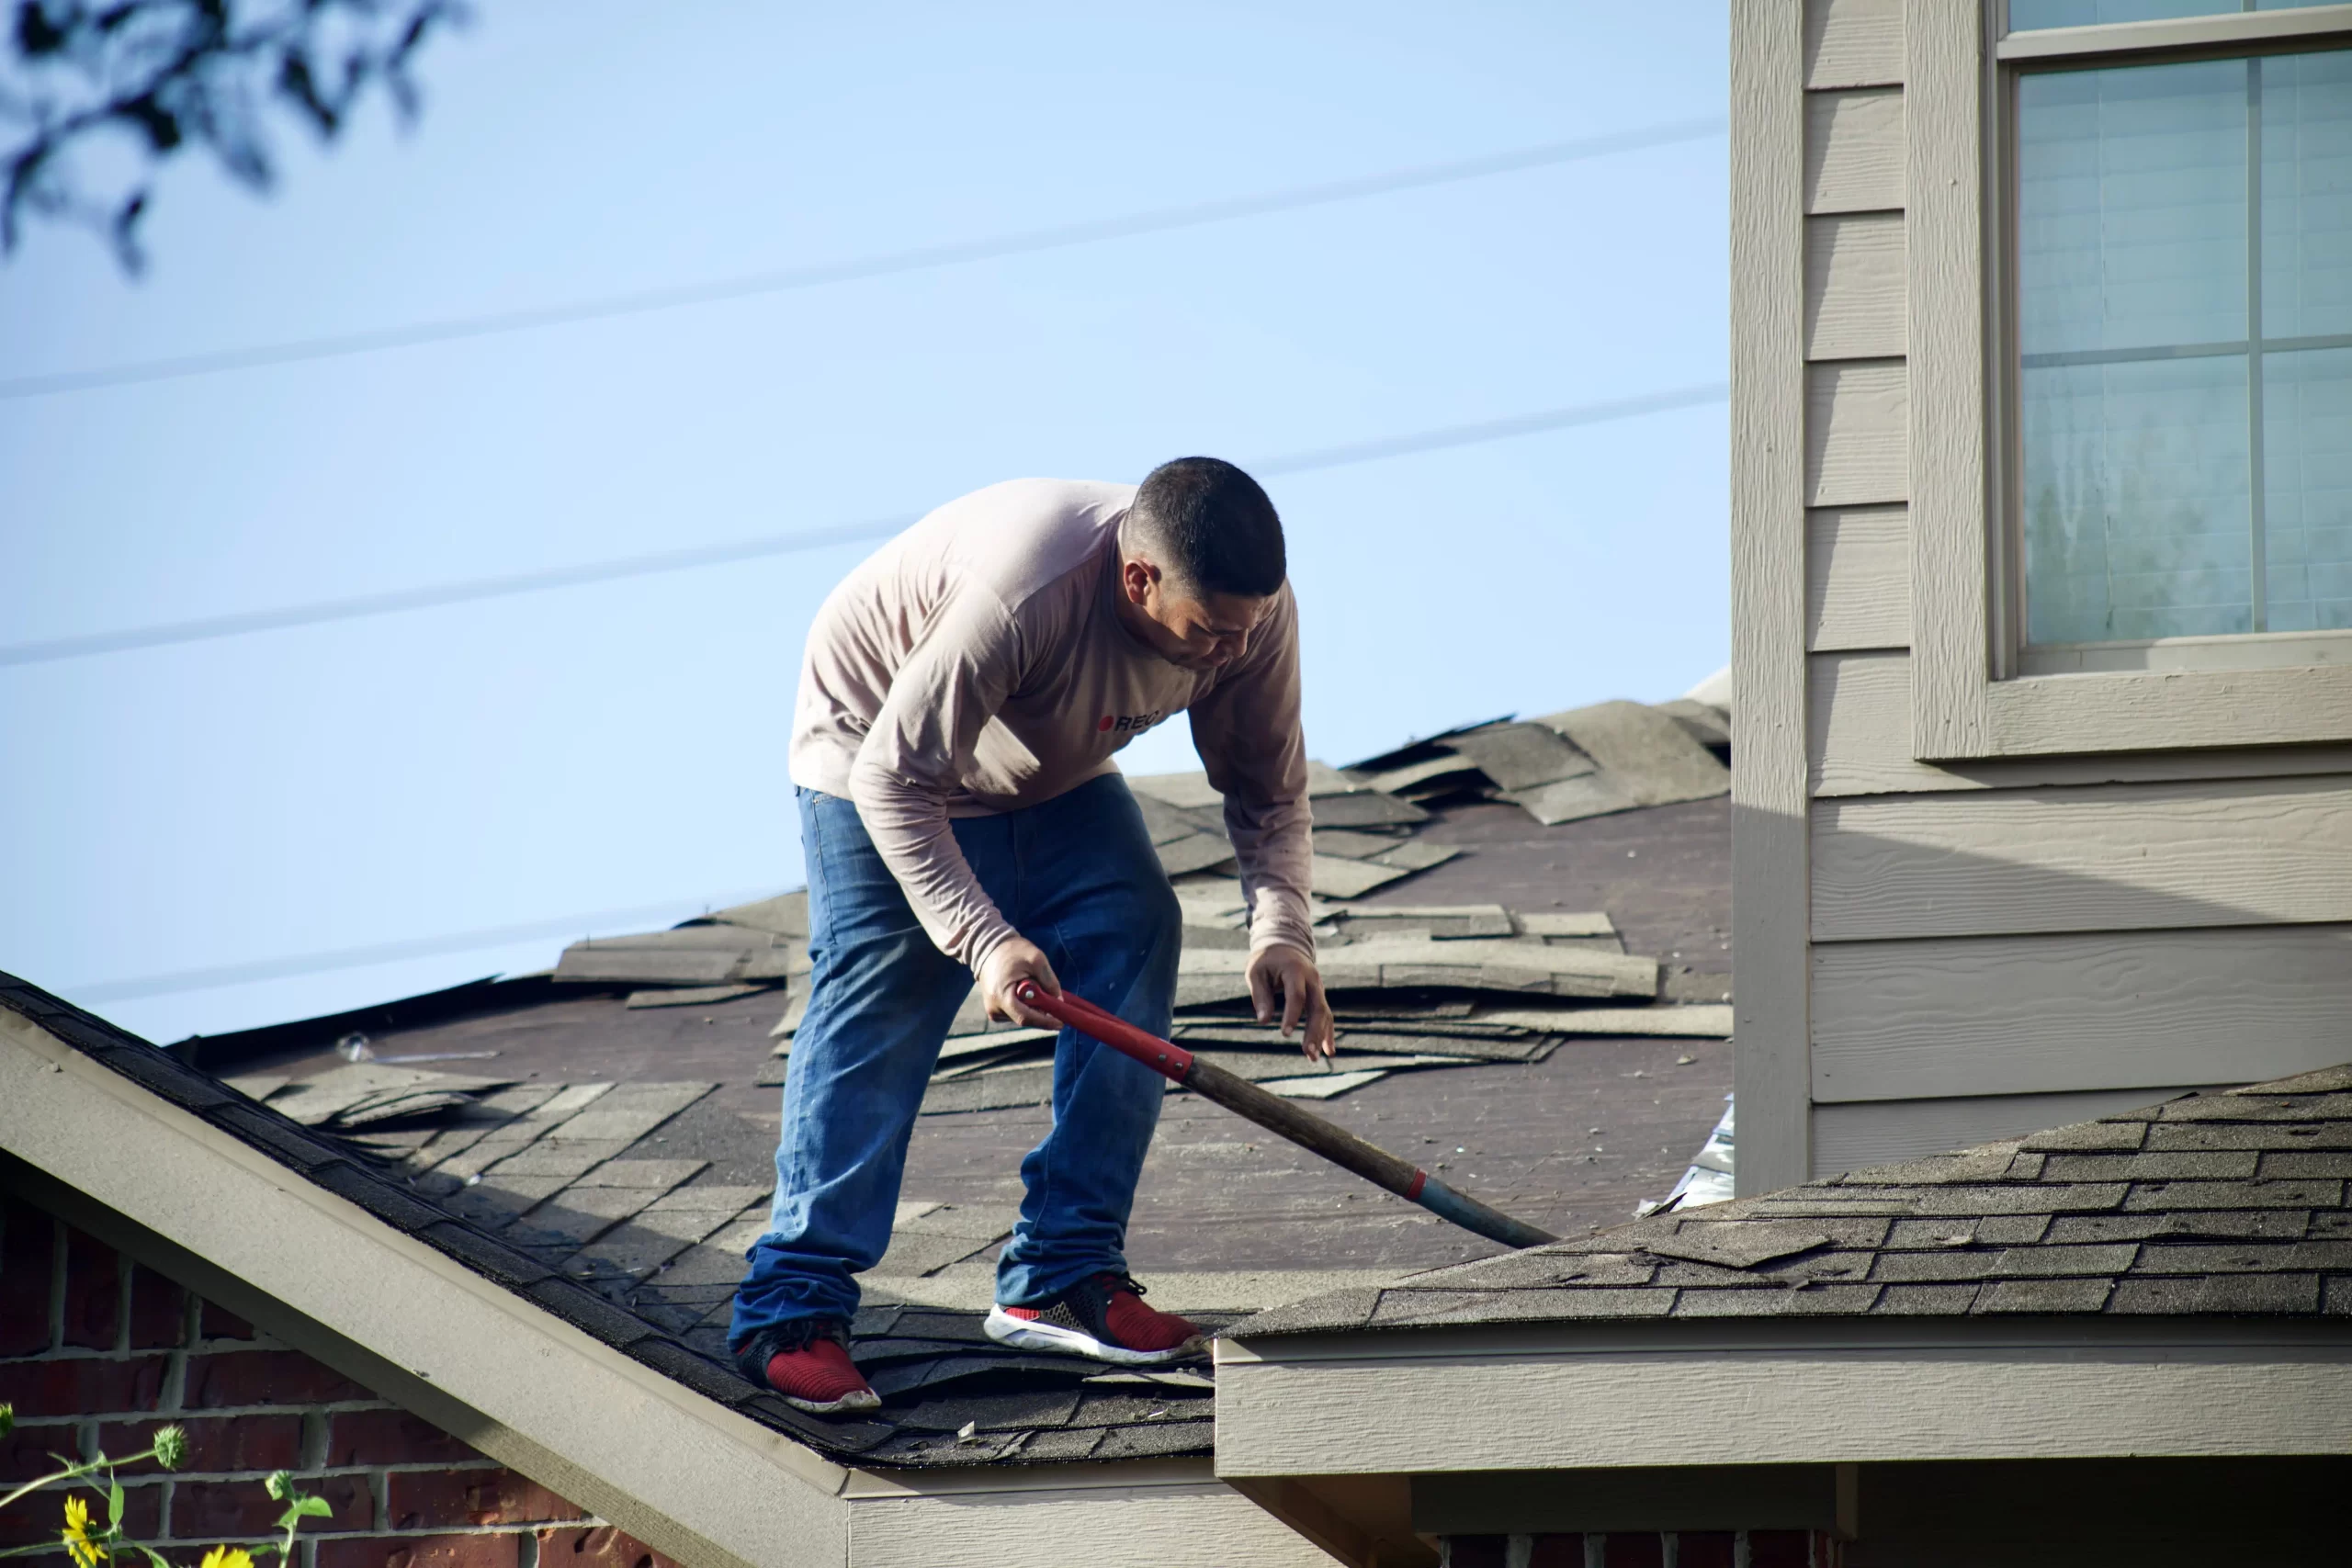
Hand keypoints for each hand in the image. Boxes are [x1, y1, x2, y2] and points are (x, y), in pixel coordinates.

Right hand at [978, 938, 1062, 1029]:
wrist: (989, 947)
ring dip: (1034, 1008)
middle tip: (1055, 1002)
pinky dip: (1025, 1006)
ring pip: (1021, 1017)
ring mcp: (992, 1010)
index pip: (1025, 1018)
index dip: (1045, 1022)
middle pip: (1025, 1019)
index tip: (1061, 1023)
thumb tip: (1059, 1000)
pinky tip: (1026, 992)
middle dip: (1042, 1013)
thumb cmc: (1013, 951)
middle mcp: (994, 1008)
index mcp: (1001, 997)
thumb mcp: (1037, 960)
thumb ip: (1050, 981)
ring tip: (1035, 988)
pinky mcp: (994, 1009)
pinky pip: (1015, 1013)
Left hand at [1247, 944, 1335, 1061]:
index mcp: (1295, 971)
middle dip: (1313, 1031)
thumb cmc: (1267, 960)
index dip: (1292, 1015)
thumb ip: (1260, 995)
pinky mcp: (1319, 996)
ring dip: (1320, 1036)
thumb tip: (1263, 1021)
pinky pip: (1326, 1015)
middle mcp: (1312, 980)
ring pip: (1324, 1014)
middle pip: (1317, 1007)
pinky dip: (1327, 1033)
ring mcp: (1318, 988)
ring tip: (1313, 1058)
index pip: (1296, 995)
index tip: (1285, 1034)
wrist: (1285, 945)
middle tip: (1307, 1052)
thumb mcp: (1256, 972)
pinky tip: (1328, 1052)